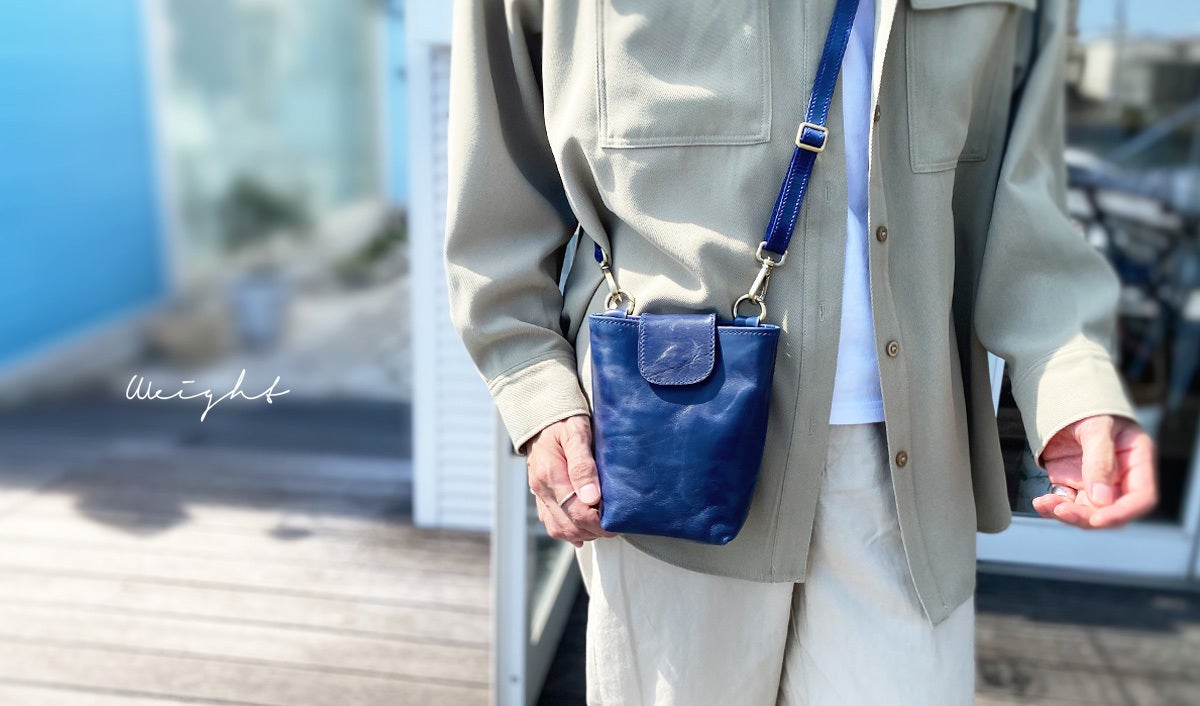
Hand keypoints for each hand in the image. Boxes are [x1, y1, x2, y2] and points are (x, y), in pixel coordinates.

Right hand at [523, 414, 615, 546]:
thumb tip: (591, 498)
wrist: (543, 415)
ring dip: (581, 533)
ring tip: (601, 527)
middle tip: (614, 526)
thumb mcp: (577, 434)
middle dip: (592, 531)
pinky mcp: (541, 495)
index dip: (597, 522)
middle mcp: (541, 487)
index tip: (615, 522)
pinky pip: (551, 522)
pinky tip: (584, 531)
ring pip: (557, 529)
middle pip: (567, 525)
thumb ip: (583, 465)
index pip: (575, 511)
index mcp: (550, 473)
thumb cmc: (564, 421)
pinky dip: (568, 531)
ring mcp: (539, 493)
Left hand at [1031, 414, 1157, 528]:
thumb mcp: (1097, 427)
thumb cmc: (1089, 406)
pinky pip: (1066, 503)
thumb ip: (1100, 460)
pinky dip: (1053, 507)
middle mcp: (1119, 477)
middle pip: (1111, 510)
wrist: (1063, 398)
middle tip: (1063, 511)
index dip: (1122, 513)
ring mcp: (1095, 482)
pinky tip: (1041, 503)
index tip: (1099, 519)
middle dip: (1087, 516)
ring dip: (1066, 513)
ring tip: (1046, 504)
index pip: (1141, 497)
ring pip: (1087, 512)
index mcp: (1136, 461)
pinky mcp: (1073, 483)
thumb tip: (1101, 497)